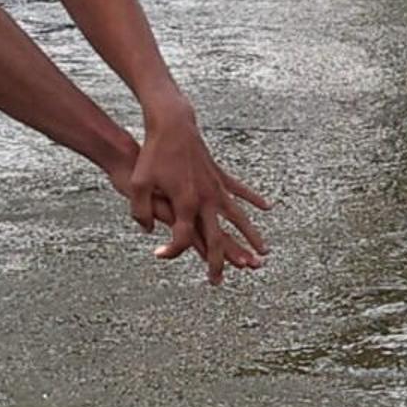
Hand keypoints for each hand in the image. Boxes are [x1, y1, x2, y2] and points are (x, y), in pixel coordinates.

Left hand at [114, 118, 272, 282]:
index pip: (182, 239)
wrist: (171, 125)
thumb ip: (140, 211)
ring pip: (238, 219)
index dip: (171, 251)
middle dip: (218, 263)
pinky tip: (267, 206)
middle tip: (217, 281)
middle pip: (216, 239)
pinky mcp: (218, 174)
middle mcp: (205, 199)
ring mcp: (215, 187)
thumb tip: (147, 231)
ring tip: (262, 256)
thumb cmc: (153, 154)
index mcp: (185, 203)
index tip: (160, 255)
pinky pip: (240, 190)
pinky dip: (253, 198)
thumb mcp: (139, 183)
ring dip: (250, 238)